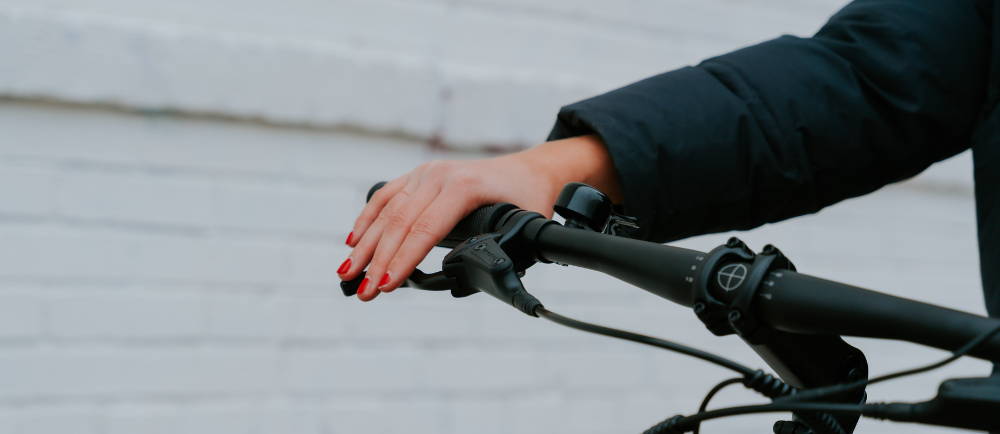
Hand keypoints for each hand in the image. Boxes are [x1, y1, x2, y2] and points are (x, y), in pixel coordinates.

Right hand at [338, 135, 621, 300]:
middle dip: (377, 261)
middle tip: (363, 292)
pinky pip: (386, 198)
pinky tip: (353, 242)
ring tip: (348, 275)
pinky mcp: (417, 176)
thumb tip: (485, 279)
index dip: (403, 260)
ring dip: (365, 245)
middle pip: (399, 223)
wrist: (530, 169)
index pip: (425, 229)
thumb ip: (506, 251)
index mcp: (463, 186)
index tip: (386, 286)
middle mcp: (439, 176)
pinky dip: (367, 220)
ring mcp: (425, 173)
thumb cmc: (530, 199)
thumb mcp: (527, 225)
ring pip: (387, 212)